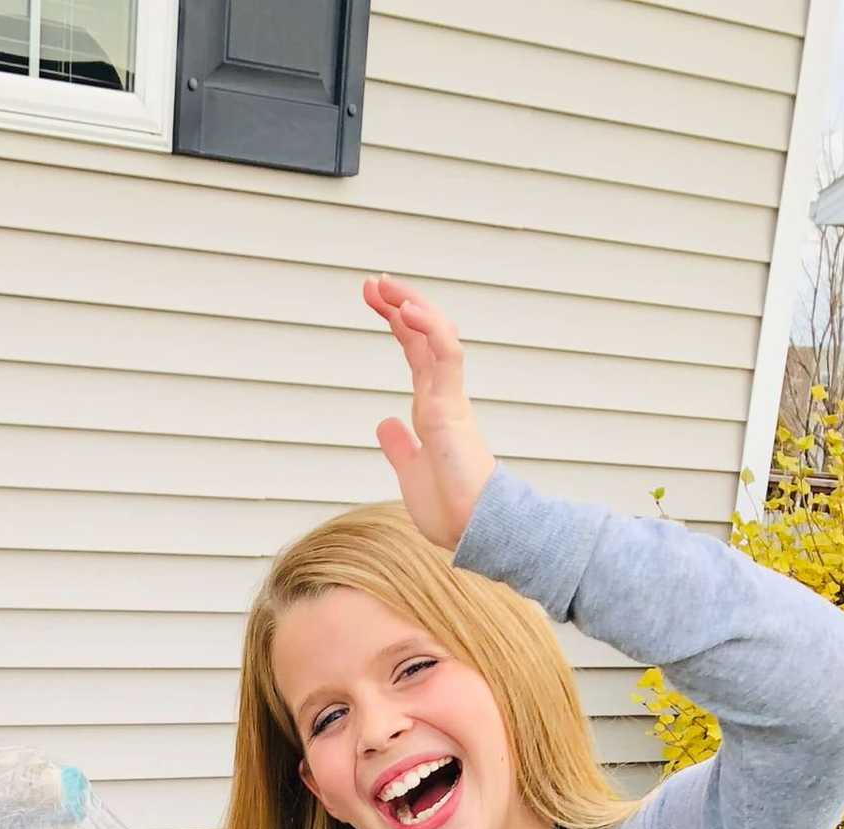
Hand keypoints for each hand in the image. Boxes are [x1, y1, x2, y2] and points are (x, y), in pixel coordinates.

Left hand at [364, 273, 495, 549]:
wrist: (471, 530)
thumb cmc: (450, 510)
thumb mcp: (412, 472)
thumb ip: (401, 446)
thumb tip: (385, 423)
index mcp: (434, 409)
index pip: (417, 353)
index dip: (399, 324)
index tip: (377, 301)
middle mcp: (443, 398)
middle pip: (424, 337)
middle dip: (399, 306)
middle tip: (373, 282)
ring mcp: (449, 400)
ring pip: (436, 337)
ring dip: (411, 307)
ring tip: (385, 286)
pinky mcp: (453, 408)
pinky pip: (445, 357)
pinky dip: (429, 330)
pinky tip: (408, 310)